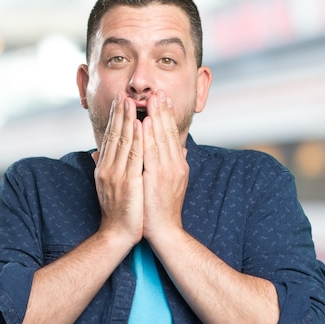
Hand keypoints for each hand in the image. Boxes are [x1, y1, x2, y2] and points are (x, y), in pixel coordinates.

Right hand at [93, 94, 143, 246]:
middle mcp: (107, 168)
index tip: (119, 101)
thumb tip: (97, 153)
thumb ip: (106, 167)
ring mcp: (116, 174)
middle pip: (114, 135)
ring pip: (123, 141)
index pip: (110, 138)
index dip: (115, 119)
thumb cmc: (117, 211)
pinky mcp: (127, 182)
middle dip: (119, 113)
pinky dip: (138, 138)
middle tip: (124, 94)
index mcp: (104, 168)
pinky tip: (141, 125)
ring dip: (128, 120)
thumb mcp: (108, 186)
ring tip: (131, 102)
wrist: (118, 234)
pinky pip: (134, 155)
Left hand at [141, 90, 188, 244]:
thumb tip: (180, 150)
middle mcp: (175, 165)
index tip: (163, 99)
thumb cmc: (163, 209)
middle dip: (163, 111)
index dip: (167, 117)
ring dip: (156, 117)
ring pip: (161, 138)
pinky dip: (149, 136)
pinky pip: (152, 152)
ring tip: (152, 99)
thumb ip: (175, 164)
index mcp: (178, 165)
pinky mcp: (157, 178)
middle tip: (158, 91)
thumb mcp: (173, 184)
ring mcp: (167, 171)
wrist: (164, 231)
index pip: (172, 135)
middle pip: (169, 132)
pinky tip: (145, 122)